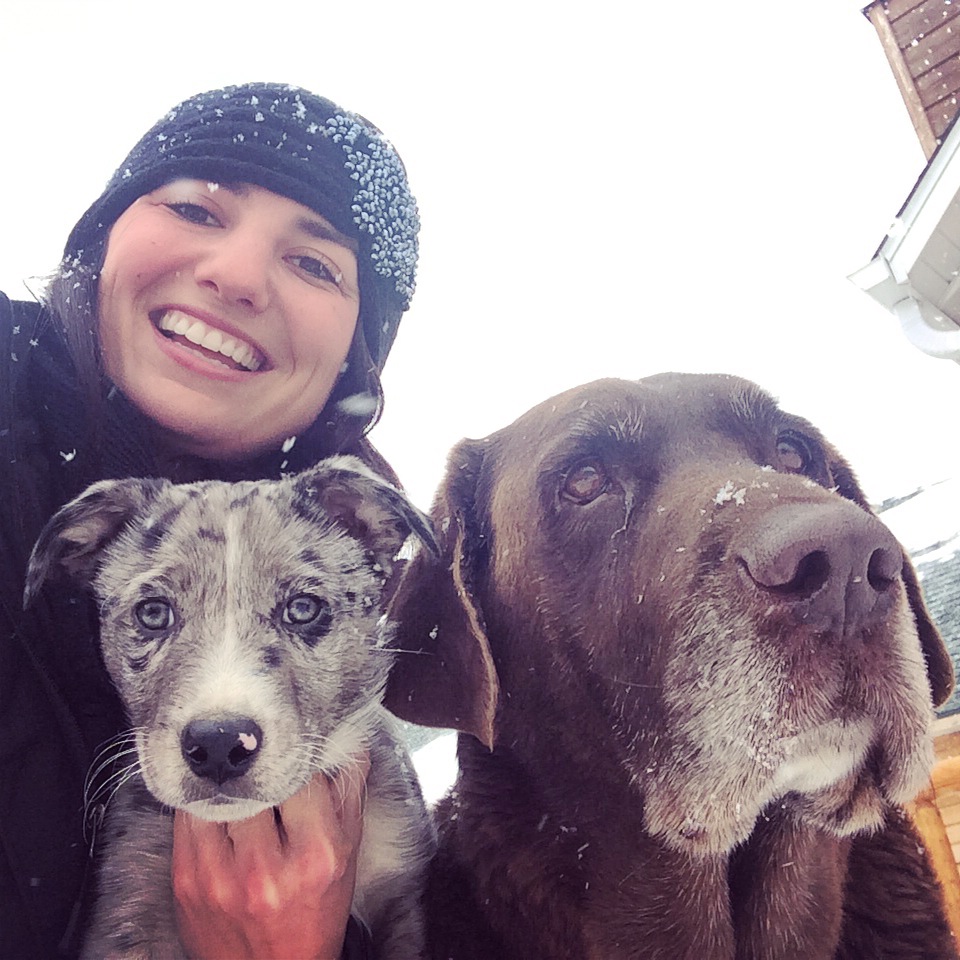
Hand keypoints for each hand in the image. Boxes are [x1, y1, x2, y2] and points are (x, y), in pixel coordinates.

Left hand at [172, 756, 369, 959]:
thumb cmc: (315, 910)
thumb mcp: (347, 854)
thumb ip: (349, 793)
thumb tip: (348, 737)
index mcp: (317, 856)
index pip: (303, 774)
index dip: (300, 758)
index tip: (297, 755)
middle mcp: (267, 869)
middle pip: (258, 782)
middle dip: (263, 769)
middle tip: (264, 764)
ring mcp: (220, 876)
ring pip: (220, 792)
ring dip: (231, 781)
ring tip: (240, 782)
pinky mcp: (186, 881)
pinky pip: (188, 815)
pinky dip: (203, 801)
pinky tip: (216, 804)